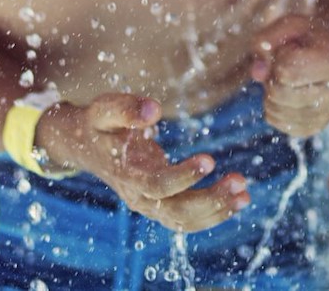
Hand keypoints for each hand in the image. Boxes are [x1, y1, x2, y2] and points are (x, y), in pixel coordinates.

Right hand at [45, 93, 248, 231]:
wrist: (84, 144)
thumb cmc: (97, 123)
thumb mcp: (103, 109)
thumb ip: (125, 108)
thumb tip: (153, 110)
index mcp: (124, 175)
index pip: (155, 185)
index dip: (182, 177)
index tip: (209, 160)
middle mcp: (136, 196)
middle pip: (175, 211)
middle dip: (209, 200)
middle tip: (240, 182)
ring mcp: (147, 204)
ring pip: (183, 220)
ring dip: (216, 211)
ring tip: (245, 195)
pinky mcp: (158, 203)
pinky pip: (186, 218)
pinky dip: (212, 214)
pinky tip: (236, 201)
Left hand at [249, 15, 328, 136]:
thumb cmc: (307, 38)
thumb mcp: (289, 26)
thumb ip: (267, 40)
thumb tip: (257, 73)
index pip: (286, 69)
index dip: (279, 56)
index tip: (291, 49)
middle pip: (279, 93)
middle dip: (272, 77)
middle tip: (282, 66)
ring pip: (277, 111)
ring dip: (270, 93)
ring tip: (285, 80)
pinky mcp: (316, 127)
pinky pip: (279, 124)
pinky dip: (274, 109)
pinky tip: (286, 94)